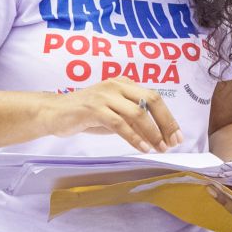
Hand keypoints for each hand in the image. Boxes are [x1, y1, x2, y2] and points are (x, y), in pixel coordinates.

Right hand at [42, 77, 181, 152]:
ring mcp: (105, 95)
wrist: (53, 112)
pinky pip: (120, 123)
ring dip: (152, 132)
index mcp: (124, 83)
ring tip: (159, 148)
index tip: (177, 136)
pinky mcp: (93, 109)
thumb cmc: (85, 114)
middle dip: (165, 123)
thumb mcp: (113, 114)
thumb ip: (133, 119)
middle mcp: (117, 85)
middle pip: (151, 100)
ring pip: (137, 112)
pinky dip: (134, 137)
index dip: (168, 117)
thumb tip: (159, 135)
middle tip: (173, 142)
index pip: (154, 97)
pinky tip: (143, 148)